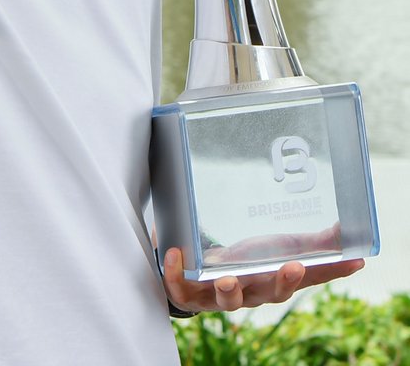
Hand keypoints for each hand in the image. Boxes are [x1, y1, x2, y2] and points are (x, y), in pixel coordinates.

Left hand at [162, 244, 364, 312]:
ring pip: (227, 300)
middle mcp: (250, 291)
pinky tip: (175, 254)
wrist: (193, 271)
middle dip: (282, 282)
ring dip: (228, 291)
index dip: (330, 271)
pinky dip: (176, 274)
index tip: (354, 260)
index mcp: (272, 279)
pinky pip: (181, 290)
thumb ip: (309, 241)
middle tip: (293, 267)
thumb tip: (345, 229)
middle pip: (270, 293)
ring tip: (225, 279)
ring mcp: (218, 294)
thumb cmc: (240, 259)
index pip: (308, 278)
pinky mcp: (189, 291)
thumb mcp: (273, 246)